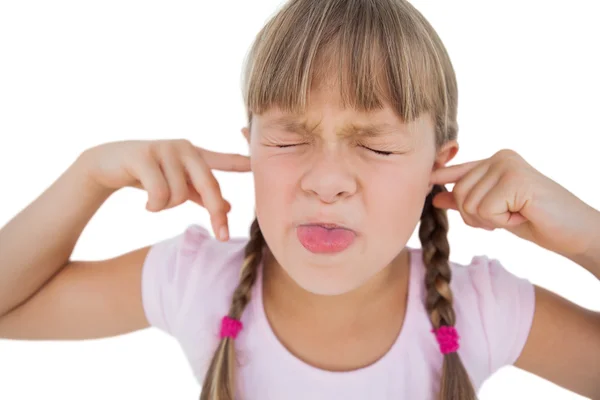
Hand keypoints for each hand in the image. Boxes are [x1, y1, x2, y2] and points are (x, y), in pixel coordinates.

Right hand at [81, 139, 250, 239]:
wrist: (106, 164)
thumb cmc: (147, 174)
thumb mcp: (178, 185)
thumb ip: (202, 195)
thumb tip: (229, 207)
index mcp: (195, 155)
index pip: (225, 160)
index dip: (244, 162)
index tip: (262, 165)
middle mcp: (184, 148)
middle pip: (209, 185)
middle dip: (216, 214)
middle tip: (222, 236)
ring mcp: (165, 149)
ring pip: (179, 195)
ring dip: (167, 207)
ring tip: (155, 203)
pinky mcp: (144, 155)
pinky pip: (160, 193)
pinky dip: (154, 205)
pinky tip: (146, 204)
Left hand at [430, 149, 598, 256]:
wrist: (575, 233)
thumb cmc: (536, 221)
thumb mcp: (495, 211)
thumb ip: (467, 200)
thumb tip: (435, 196)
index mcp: (496, 160)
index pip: (460, 170)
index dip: (441, 176)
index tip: (426, 179)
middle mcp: (500, 157)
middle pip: (460, 193)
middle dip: (476, 217)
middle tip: (506, 218)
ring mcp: (508, 165)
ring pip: (469, 203)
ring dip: (491, 221)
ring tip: (516, 215)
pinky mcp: (515, 179)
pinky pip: (485, 210)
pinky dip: (502, 222)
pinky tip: (523, 215)